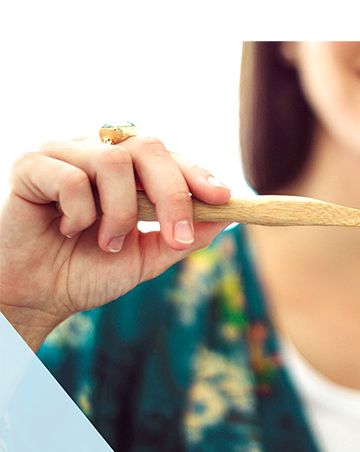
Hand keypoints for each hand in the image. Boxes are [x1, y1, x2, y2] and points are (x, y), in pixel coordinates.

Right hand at [0, 135, 231, 350]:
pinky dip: (81, 213)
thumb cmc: (90, 271)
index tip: (223, 197)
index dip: (198, 174)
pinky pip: (71, 178)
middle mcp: (100, 154)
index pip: (169, 157)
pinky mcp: (32, 166)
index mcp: (129, 171)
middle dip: (172, 194)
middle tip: (176, 236)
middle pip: (149, 148)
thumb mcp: (148, 257)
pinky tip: (70, 230)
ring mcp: (66, 155)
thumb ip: (184, 237)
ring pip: (114, 161)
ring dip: (120, 213)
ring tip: (108, 242)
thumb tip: (226, 216)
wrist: (38, 295)